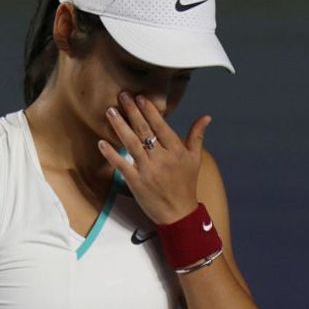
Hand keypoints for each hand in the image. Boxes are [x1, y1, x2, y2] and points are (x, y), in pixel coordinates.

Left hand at [98, 91, 210, 224]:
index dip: (150, 111)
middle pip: (145, 131)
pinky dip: (111, 153)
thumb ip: (197, 136)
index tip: (140, 97)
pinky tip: (102, 142)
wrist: (179, 213)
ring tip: (110, 111)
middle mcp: (162, 158)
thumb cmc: (186, 185)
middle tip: (122, 96)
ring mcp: (148, 170)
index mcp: (176, 151)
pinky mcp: (136, 182)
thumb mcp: (195, 159)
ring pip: (131, 144)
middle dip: (132, 112)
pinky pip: (121, 165)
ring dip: (120, 126)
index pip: (161, 126)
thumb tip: (206, 117)